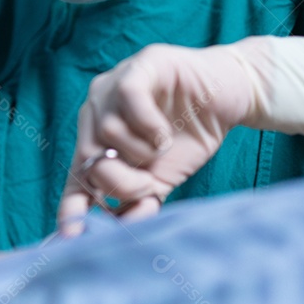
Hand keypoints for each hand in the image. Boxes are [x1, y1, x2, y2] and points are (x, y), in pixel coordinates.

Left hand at [58, 43, 257, 232]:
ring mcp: (114, 84)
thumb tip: (123, 228)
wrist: (231, 97)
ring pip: (107, 131)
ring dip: (141, 152)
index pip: (76, 173)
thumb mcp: (161, 177)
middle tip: (150, 185)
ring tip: (162, 147)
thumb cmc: (191, 136)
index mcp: (97, 137)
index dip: (72, 206)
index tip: (72, 237)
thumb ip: (138, 198)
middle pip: (88, 156)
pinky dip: (148, 126)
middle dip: (121, 181)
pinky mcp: (140, 65)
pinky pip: (127, 99)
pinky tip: (164, 134)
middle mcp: (96, 109)